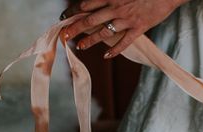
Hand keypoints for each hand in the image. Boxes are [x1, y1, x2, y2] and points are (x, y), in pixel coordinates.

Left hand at [61, 0, 184, 57]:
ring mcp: (127, 19)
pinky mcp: (139, 28)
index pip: (86, 4)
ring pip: (104, 32)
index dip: (73, 11)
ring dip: (90, 40)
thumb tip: (98, 3)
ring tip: (80, 46)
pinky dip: (115, 50)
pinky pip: (124, 41)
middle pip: (90, 19)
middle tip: (65, 35)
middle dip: (75, 28)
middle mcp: (116, 7)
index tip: (64, 17)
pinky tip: (106, 56)